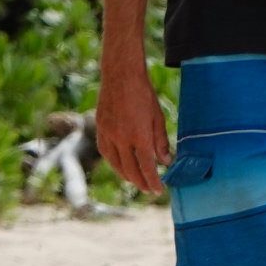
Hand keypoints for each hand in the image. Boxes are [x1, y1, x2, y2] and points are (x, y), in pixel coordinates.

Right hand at [96, 65, 170, 193]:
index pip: (147, 167)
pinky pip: (106, 153)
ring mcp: (108, 135)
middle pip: (131, 170)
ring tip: (137, 181)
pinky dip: (114, 163)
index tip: (159, 190)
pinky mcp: (100, 129)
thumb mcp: (158, 117)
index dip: (153, 181)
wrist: (121, 76)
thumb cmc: (144, 94)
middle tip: (150, 189)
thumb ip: (161, 142)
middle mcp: (122, 139)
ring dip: (127, 176)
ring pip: (116, 164)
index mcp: (139, 136)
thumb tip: (165, 162)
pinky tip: (121, 166)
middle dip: (141, 183)